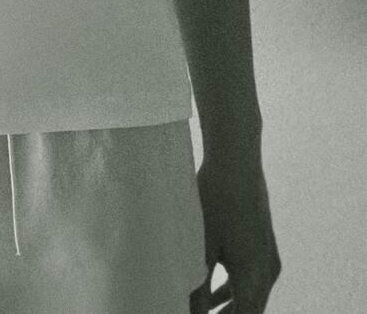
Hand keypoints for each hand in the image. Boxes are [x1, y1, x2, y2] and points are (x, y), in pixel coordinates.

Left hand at [189, 154, 281, 313]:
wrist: (236, 161)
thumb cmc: (216, 200)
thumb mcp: (201, 246)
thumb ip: (197, 287)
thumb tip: (191, 312)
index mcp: (254, 278)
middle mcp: (267, 272)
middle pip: (249, 311)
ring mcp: (268, 258)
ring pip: (250, 296)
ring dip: (228, 308)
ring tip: (202, 313)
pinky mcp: (262, 245)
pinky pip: (251, 279)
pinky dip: (233, 290)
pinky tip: (212, 294)